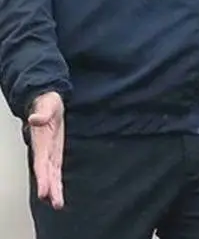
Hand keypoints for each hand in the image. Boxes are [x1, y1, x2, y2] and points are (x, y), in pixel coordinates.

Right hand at [28, 91, 64, 209]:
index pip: (41, 161)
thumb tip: (35, 118)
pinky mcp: (55, 151)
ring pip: (51, 173)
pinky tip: (58, 192)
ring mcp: (49, 151)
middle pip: (46, 171)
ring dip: (54, 188)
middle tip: (54, 201)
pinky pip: (56, 168)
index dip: (42, 176)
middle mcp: (43, 149)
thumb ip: (42, 112)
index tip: (43, 191)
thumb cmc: (46, 103)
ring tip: (58, 203)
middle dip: (49, 187)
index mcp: (41, 140)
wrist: (47, 101)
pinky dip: (56, 181)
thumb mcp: (47, 104)